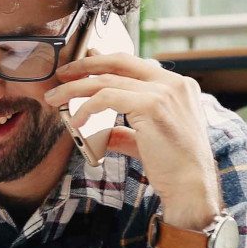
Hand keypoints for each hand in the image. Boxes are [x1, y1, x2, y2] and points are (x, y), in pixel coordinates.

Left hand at [45, 52, 219, 223]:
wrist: (191, 186)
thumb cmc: (173, 167)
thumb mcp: (147, 141)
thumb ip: (126, 130)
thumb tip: (104, 131)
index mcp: (177, 86)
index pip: (134, 63)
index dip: (104, 61)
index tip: (83, 63)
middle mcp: (173, 83)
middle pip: (119, 63)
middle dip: (85, 66)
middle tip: (62, 74)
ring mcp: (164, 91)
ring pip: (107, 80)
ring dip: (75, 88)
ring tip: (55, 98)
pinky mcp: (152, 105)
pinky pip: (107, 98)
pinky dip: (86, 107)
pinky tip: (76, 120)